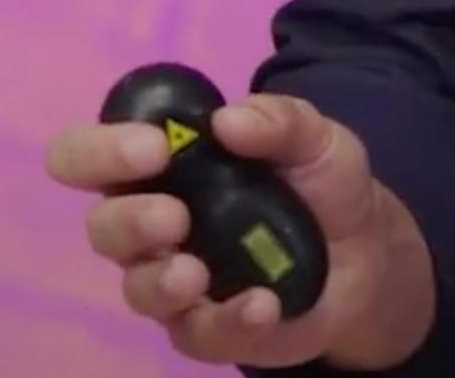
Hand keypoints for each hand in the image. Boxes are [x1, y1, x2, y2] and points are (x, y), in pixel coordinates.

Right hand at [48, 90, 438, 368]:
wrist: (366, 253)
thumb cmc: (319, 184)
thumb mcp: (315, 137)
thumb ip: (279, 120)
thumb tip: (227, 120)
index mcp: (160, 167)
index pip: (88, 156)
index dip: (99, 151)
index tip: (153, 146)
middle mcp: (151, 225)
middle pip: (101, 228)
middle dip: (128, 221)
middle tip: (175, 216)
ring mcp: (175, 282)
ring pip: (137, 290)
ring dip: (160, 281)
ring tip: (195, 274)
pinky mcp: (206, 331)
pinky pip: (199, 334)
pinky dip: (228, 321)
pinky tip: (262, 304)